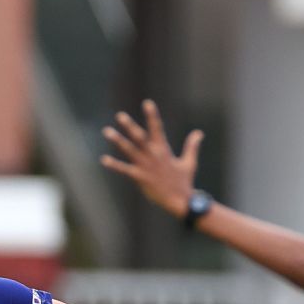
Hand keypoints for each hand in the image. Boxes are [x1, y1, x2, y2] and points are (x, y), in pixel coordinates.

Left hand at [101, 99, 201, 218]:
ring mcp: (146, 166)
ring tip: (107, 131)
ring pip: (129, 150)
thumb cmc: (184, 182)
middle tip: (119, 115)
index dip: (152, 115)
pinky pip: (124, 170)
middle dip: (130, 125)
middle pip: (140, 136)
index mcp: (164, 150)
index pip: (157, 128)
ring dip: (118, 140)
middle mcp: (153, 155)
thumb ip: (192, 146)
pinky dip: (114, 165)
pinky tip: (104, 159)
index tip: (147, 103)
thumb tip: (199, 133)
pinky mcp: (140, 178)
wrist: (180, 201)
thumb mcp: (189, 162)